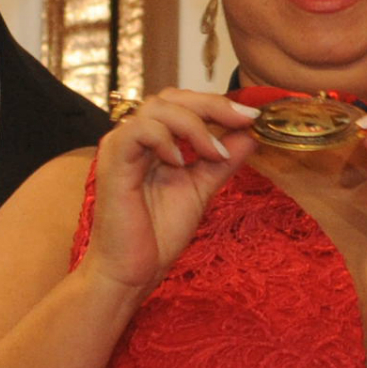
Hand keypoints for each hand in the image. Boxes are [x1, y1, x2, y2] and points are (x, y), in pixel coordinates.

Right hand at [81, 89, 260, 291]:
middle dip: (213, 105)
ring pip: (157, 107)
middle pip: (172, 97)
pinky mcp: (113, 159)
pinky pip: (139, 130)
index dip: (218, 104)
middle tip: (244, 119)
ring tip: (214, 154)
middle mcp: (135, 137)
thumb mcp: (202, 189)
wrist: (132, 270)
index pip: (184, 103)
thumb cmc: (157, 233)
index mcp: (154, 141)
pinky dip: (165, 139)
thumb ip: (223, 161)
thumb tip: (251, 133)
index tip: (253, 116)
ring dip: (194, 125)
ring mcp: (121, 145)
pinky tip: (180, 162)